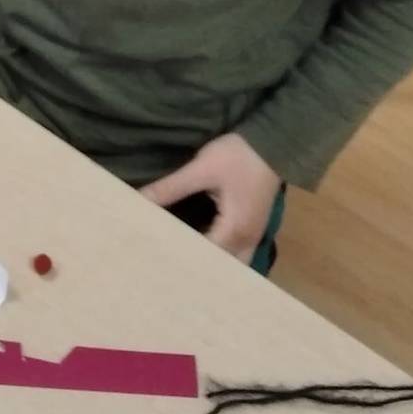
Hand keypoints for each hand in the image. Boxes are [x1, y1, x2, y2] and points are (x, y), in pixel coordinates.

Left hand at [140, 132, 280, 262]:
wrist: (273, 143)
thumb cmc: (238, 156)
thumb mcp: (201, 169)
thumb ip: (170, 187)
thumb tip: (138, 200)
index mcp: (233, 231)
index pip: (203, 259)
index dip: (179, 261)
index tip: (156, 263)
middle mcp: (246, 241)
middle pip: (220, 270)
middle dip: (196, 271)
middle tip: (166, 269)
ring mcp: (253, 236)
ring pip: (232, 265)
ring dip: (212, 267)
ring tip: (182, 265)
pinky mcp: (253, 227)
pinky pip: (238, 254)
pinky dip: (221, 257)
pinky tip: (200, 251)